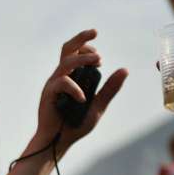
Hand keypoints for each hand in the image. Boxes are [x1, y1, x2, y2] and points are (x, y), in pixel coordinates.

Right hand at [31, 29, 127, 152]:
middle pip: (67, 49)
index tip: (100, 57)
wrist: (58, 142)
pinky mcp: (48, 94)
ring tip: (99, 61)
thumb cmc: (75, 124)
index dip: (88, 48)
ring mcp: (53, 84)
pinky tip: (83, 98)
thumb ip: (109, 88)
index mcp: (71, 77)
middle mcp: (61, 77)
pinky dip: (75, 88)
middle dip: (80, 38)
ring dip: (83, 58)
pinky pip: (62, 83)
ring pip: (66, 62)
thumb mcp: (98, 105)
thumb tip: (125, 70)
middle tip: (95, 32)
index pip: (76, 53)